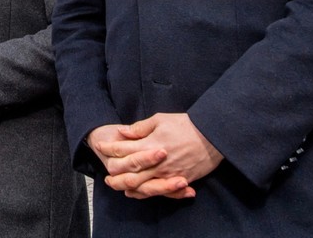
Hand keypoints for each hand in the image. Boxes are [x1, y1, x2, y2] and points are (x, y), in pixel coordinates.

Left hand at [101, 113, 221, 199]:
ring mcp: (167, 173)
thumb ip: (140, 128)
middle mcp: (156, 161)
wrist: (212, 136)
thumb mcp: (160, 119)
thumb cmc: (186, 125)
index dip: (109, 148)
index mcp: (150, 143)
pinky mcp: (177, 181)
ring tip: (117, 186)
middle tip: (105, 175)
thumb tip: (123, 132)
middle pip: (128, 172)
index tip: (101, 146)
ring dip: (125, 186)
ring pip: (140, 185)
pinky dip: (145, 193)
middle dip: (113, 173)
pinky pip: (158, 192)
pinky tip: (137, 192)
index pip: (123, 149)